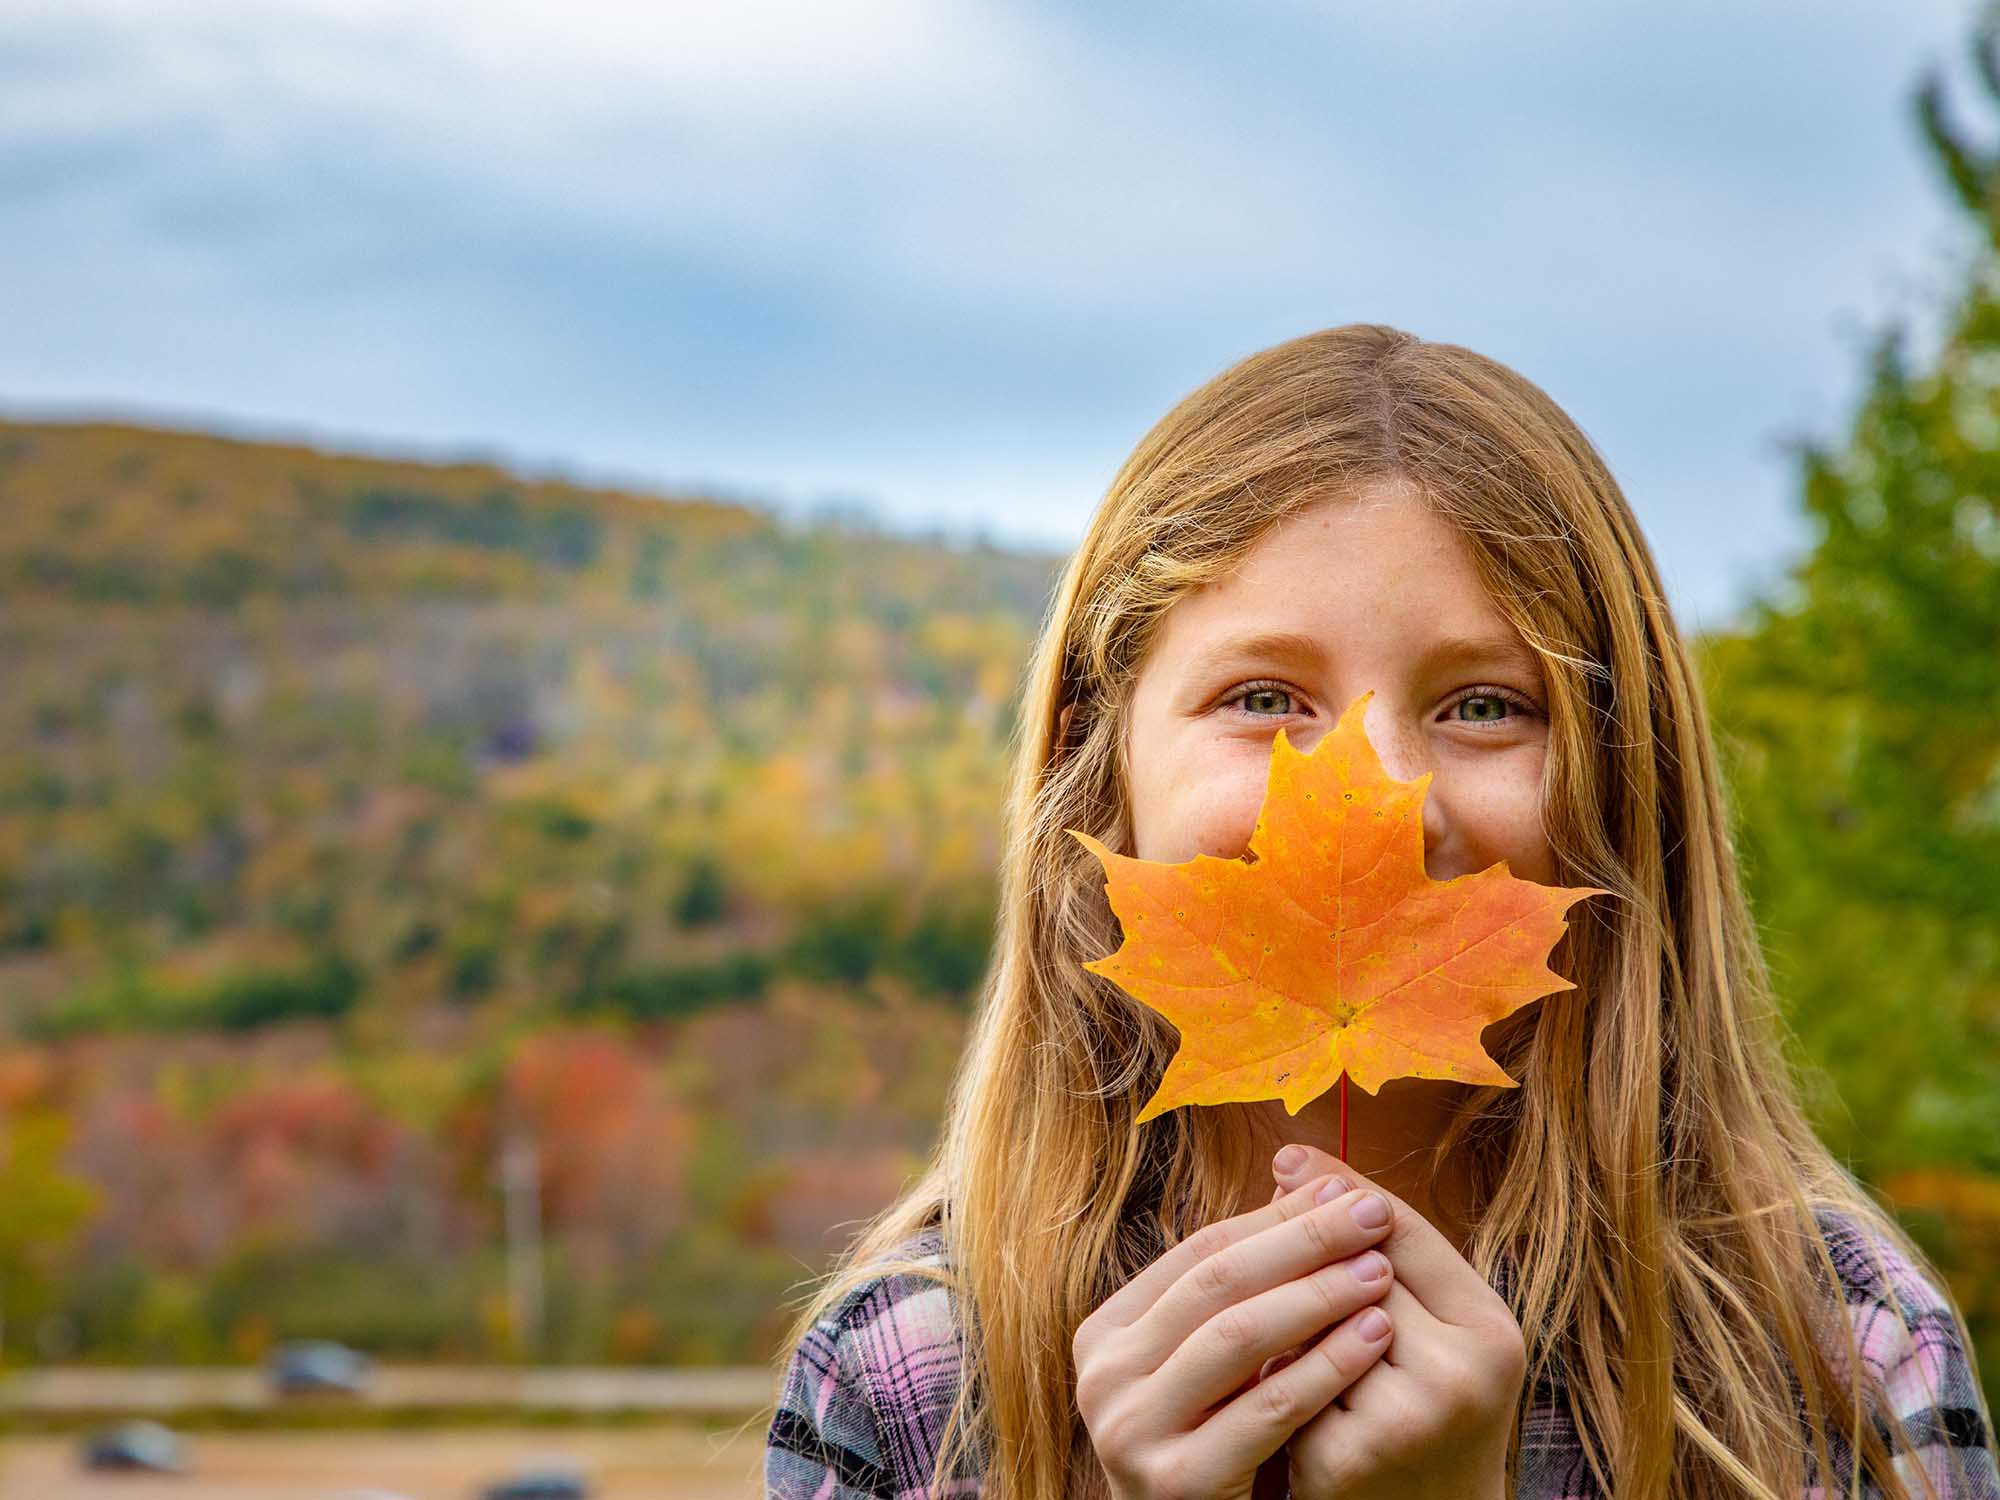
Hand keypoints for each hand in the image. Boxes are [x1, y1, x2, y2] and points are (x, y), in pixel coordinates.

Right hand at [1072, 1170, 1401, 1499]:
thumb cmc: (1219, 1446)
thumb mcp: (1214, 1365)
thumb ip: (1242, 1290)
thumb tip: (1316, 1183)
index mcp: (1106, 1333)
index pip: (1199, 1252)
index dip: (1276, 1216)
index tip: (1343, 1189)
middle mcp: (1104, 1376)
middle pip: (1218, 1284)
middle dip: (1303, 1241)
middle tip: (1372, 1214)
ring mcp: (1132, 1430)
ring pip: (1238, 1337)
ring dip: (1317, 1295)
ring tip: (1379, 1271)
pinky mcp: (1175, 1482)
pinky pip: (1265, 1408)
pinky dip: (1325, 1367)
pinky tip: (1372, 1339)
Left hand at [1263, 1145, 1525, 1499]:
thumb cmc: (1423, 1410)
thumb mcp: (1434, 1332)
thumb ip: (1385, 1258)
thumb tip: (1291, 1165)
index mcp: (1491, 1331)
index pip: (1404, 1231)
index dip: (1343, 1190)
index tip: (1288, 1156)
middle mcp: (1459, 1375)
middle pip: (1350, 1271)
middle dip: (1302, 1247)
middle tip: (1259, 1214)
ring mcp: (1403, 1420)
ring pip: (1308, 1324)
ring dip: (1274, 1308)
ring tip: (1245, 1295)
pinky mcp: (1343, 1459)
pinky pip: (1281, 1382)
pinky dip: (1262, 1372)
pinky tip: (1246, 1369)